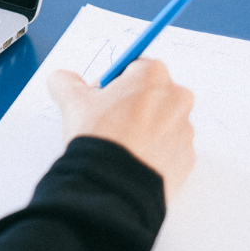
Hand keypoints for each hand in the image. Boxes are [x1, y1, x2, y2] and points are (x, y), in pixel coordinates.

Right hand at [48, 59, 195, 201]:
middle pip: (151, 92)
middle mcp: (177, 98)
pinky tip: (131, 158)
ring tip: (118, 143)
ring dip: (143, 127)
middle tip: (107, 119)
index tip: (101, 96)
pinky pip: (168, 147)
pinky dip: (153, 150)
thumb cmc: (100, 135)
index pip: (133, 67)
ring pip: (161, 120)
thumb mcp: (71, 99)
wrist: (115, 183)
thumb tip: (62, 80)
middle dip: (132, 102)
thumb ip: (66, 80)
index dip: (114, 81)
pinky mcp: (187, 157)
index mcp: (153, 75)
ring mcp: (185, 129)